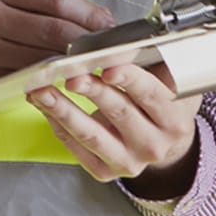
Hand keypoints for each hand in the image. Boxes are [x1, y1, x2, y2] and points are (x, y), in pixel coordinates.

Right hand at [0, 0, 115, 122]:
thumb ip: (26, 3)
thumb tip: (84, 15)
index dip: (90, 12)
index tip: (109, 24)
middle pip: (57, 28)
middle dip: (92, 41)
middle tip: (112, 50)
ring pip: (48, 56)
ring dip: (78, 64)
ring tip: (98, 67)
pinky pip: (31, 77)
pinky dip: (54, 80)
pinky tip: (67, 81)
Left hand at [30, 64, 200, 197]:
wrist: (162, 143)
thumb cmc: (161, 106)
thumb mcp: (169, 83)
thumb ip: (152, 64)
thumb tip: (124, 44)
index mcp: (174, 120)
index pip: (151, 95)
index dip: (130, 79)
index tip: (109, 68)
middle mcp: (153, 145)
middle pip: (119, 112)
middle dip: (92, 91)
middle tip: (71, 76)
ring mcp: (128, 162)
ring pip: (91, 134)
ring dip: (63, 110)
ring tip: (42, 91)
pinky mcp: (105, 171)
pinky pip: (76, 147)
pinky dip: (58, 124)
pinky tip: (46, 107)